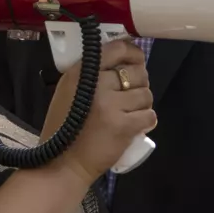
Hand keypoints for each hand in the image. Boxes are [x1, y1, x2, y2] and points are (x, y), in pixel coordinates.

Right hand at [41, 38, 156, 185]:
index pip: (117, 49)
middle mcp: (97, 84)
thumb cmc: (65, 126)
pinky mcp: (124, 126)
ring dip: (142, 104)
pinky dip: (146, 121)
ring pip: (146, 94)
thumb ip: (92, 73)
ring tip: (129, 113)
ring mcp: (111, 105)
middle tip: (129, 95)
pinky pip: (149, 115)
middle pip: (138, 72)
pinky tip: (134, 125)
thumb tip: (124, 61)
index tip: (136, 60)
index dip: (133, 53)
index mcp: (82, 72)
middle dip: (139, 83)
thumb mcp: (69, 90)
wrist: (63, 162)